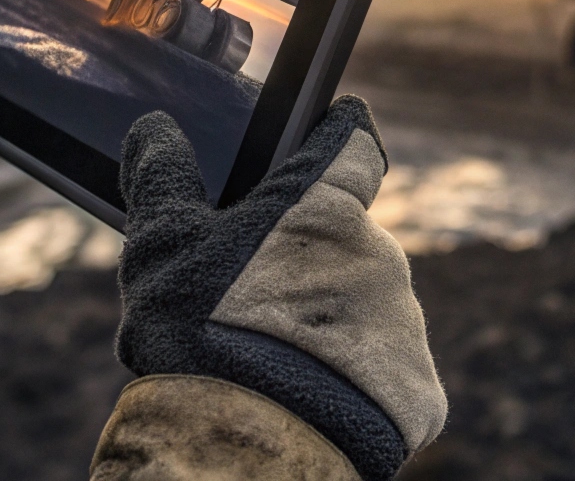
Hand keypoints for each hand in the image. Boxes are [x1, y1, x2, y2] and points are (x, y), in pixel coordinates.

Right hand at [114, 95, 445, 480]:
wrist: (251, 445)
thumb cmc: (202, 333)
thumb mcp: (162, 249)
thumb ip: (162, 179)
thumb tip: (155, 130)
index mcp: (323, 204)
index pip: (352, 143)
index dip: (337, 142)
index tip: (324, 143)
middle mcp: (378, 252)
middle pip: (344, 245)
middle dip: (306, 268)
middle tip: (253, 307)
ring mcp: (405, 321)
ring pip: (364, 311)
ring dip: (328, 328)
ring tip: (273, 366)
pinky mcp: (419, 387)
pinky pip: (386, 376)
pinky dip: (353, 387)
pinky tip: (312, 404)